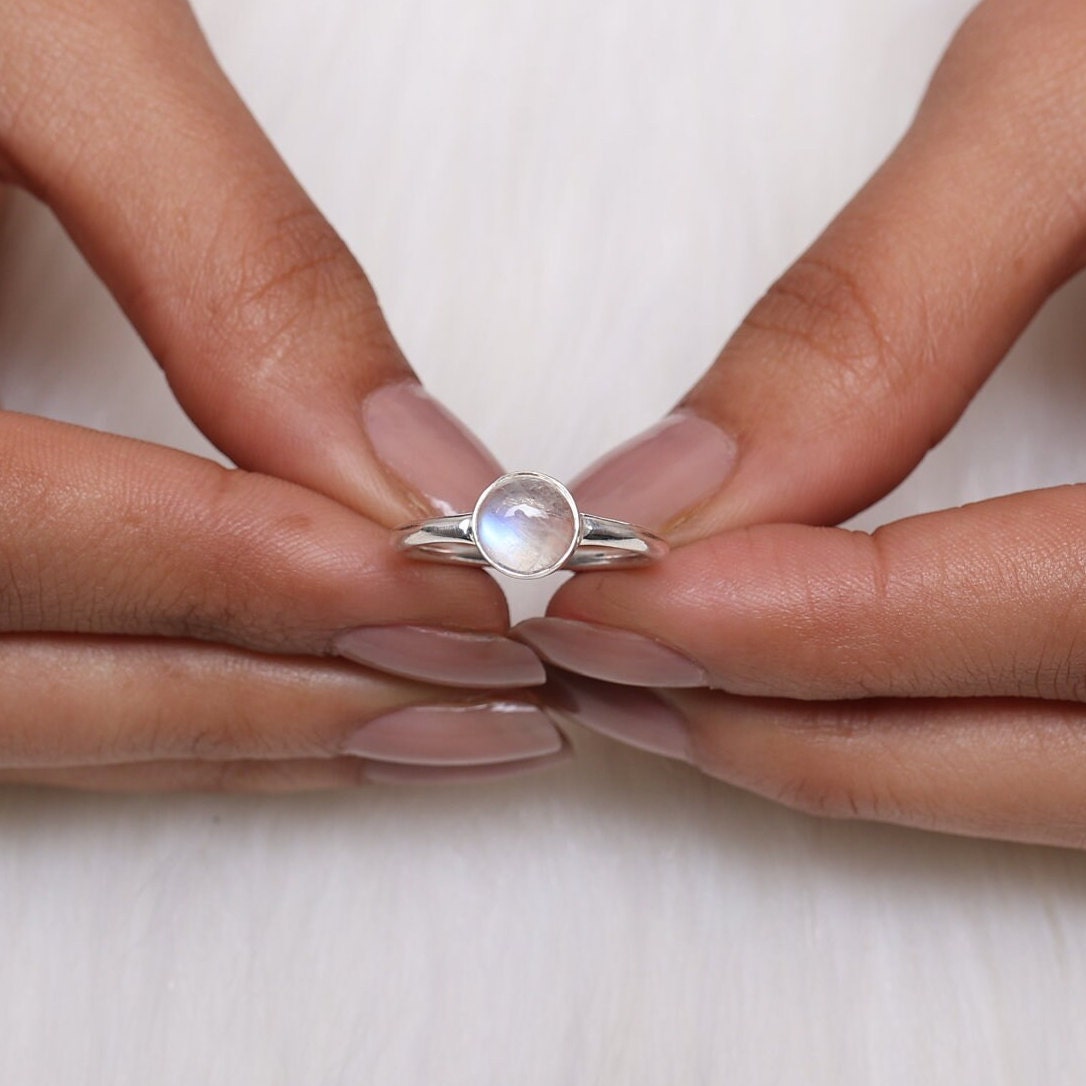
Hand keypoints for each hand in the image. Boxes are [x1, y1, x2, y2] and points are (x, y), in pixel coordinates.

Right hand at [0, 0, 564, 790]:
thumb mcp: (47, 35)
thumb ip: (234, 257)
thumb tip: (408, 467)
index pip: (18, 533)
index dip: (249, 577)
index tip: (444, 586)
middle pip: (28, 671)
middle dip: (280, 695)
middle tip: (479, 687)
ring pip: (31, 711)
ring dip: (248, 737)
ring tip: (437, 724)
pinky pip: (25, 683)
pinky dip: (175, 713)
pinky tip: (306, 707)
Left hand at [521, 0, 1085, 847]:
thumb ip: (880, 307)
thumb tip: (681, 485)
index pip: (1057, 613)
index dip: (807, 626)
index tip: (614, 591)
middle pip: (1045, 749)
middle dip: (790, 723)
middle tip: (602, 658)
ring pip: (1056, 775)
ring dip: (840, 752)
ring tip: (656, 689)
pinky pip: (1073, 739)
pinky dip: (922, 727)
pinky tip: (793, 685)